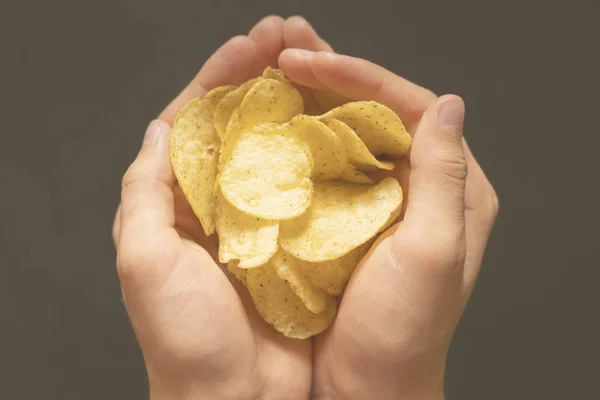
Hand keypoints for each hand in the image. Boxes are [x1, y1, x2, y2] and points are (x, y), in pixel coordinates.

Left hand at [112, 16, 332, 399]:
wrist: (238, 398)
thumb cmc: (186, 339)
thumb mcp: (146, 260)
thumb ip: (144, 192)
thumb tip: (159, 129)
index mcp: (176, 201)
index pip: (194, 121)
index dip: (220, 77)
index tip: (251, 44)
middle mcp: (218, 203)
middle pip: (238, 124)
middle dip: (262, 76)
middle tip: (291, 37)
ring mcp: (259, 218)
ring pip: (275, 147)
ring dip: (294, 105)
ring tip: (317, 65)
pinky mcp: (294, 238)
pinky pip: (307, 184)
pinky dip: (319, 153)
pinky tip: (337, 126)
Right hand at [279, 51, 498, 398]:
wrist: (368, 386)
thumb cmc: (403, 334)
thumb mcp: (432, 254)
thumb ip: (444, 176)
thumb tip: (450, 104)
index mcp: (452, 188)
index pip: (409, 107)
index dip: (358, 75)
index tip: (307, 60)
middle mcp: (419, 186)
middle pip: (376, 111)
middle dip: (330, 73)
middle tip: (285, 44)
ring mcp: (381, 200)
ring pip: (348, 131)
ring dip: (311, 97)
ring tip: (274, 65)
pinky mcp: (348, 217)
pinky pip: (326, 163)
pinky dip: (300, 137)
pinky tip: (272, 119)